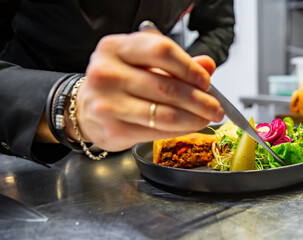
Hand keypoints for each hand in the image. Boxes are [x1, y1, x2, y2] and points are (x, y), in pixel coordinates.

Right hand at [68, 32, 223, 150]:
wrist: (86, 107)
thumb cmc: (117, 81)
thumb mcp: (141, 62)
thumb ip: (174, 63)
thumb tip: (207, 66)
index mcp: (116, 48)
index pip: (161, 51)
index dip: (189, 67)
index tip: (206, 81)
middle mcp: (107, 73)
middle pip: (167, 87)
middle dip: (200, 100)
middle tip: (215, 107)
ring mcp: (107, 103)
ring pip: (164, 114)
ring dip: (194, 118)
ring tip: (207, 118)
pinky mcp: (113, 129)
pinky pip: (156, 132)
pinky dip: (180, 130)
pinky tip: (189, 126)